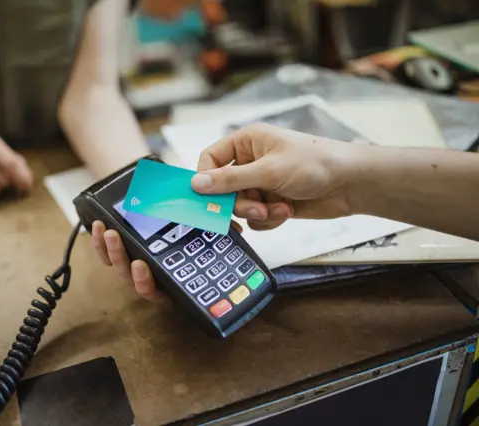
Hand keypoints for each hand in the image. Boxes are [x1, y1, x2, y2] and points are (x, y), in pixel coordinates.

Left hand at [91, 220, 242, 303]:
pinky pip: (105, 252)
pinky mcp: (117, 251)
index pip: (154, 289)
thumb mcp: (206, 230)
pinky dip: (98, 241)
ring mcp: (131, 263)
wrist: (166, 212)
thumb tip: (235, 226)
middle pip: (131, 277)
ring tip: (109, 231)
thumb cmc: (188, 226)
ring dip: (110, 250)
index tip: (142, 266)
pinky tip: (98, 227)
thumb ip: (218, 231)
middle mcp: (148, 275)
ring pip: (117, 265)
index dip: (145, 282)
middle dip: (124, 262)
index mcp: (166, 278)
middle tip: (121, 242)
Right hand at [192, 123, 355, 229]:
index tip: (207, 199)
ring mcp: (262, 183)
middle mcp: (251, 161)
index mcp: (247, 142)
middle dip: (239, 203)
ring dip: (257, 212)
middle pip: (223, 189)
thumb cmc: (314, 164)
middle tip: (255, 209)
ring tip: (277, 209)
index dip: (206, 180)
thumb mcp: (268, 170)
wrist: (351, 184)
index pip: (210, 159)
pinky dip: (269, 219)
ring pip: (240, 206)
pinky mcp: (272, 201)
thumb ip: (230, 179)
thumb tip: (195, 184)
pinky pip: (256, 217)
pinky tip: (287, 211)